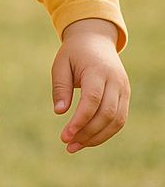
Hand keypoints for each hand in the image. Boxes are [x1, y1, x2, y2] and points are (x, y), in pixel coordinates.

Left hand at [51, 18, 129, 152]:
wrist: (95, 40)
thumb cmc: (74, 53)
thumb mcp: (61, 64)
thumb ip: (60, 87)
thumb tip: (59, 112)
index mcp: (98, 71)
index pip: (92, 100)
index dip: (80, 120)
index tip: (65, 135)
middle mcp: (116, 82)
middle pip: (107, 114)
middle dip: (87, 133)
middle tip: (67, 144)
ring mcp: (124, 90)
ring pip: (116, 121)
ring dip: (97, 137)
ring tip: (75, 146)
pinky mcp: (125, 97)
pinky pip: (119, 120)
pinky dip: (105, 132)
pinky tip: (87, 139)